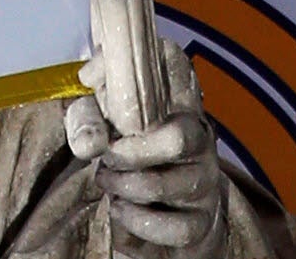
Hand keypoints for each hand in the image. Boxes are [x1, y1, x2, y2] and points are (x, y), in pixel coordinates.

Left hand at [66, 40, 226, 257]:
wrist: (160, 198)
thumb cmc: (127, 144)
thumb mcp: (100, 117)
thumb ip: (89, 111)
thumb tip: (91, 124)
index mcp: (177, 100)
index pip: (178, 68)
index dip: (153, 72)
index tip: (111, 92)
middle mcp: (200, 136)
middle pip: (179, 139)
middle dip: (131, 151)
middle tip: (106, 155)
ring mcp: (205, 179)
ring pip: (174, 184)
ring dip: (128, 186)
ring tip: (107, 180)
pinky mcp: (203, 219)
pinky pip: (178, 227)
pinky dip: (140, 221)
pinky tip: (121, 209)